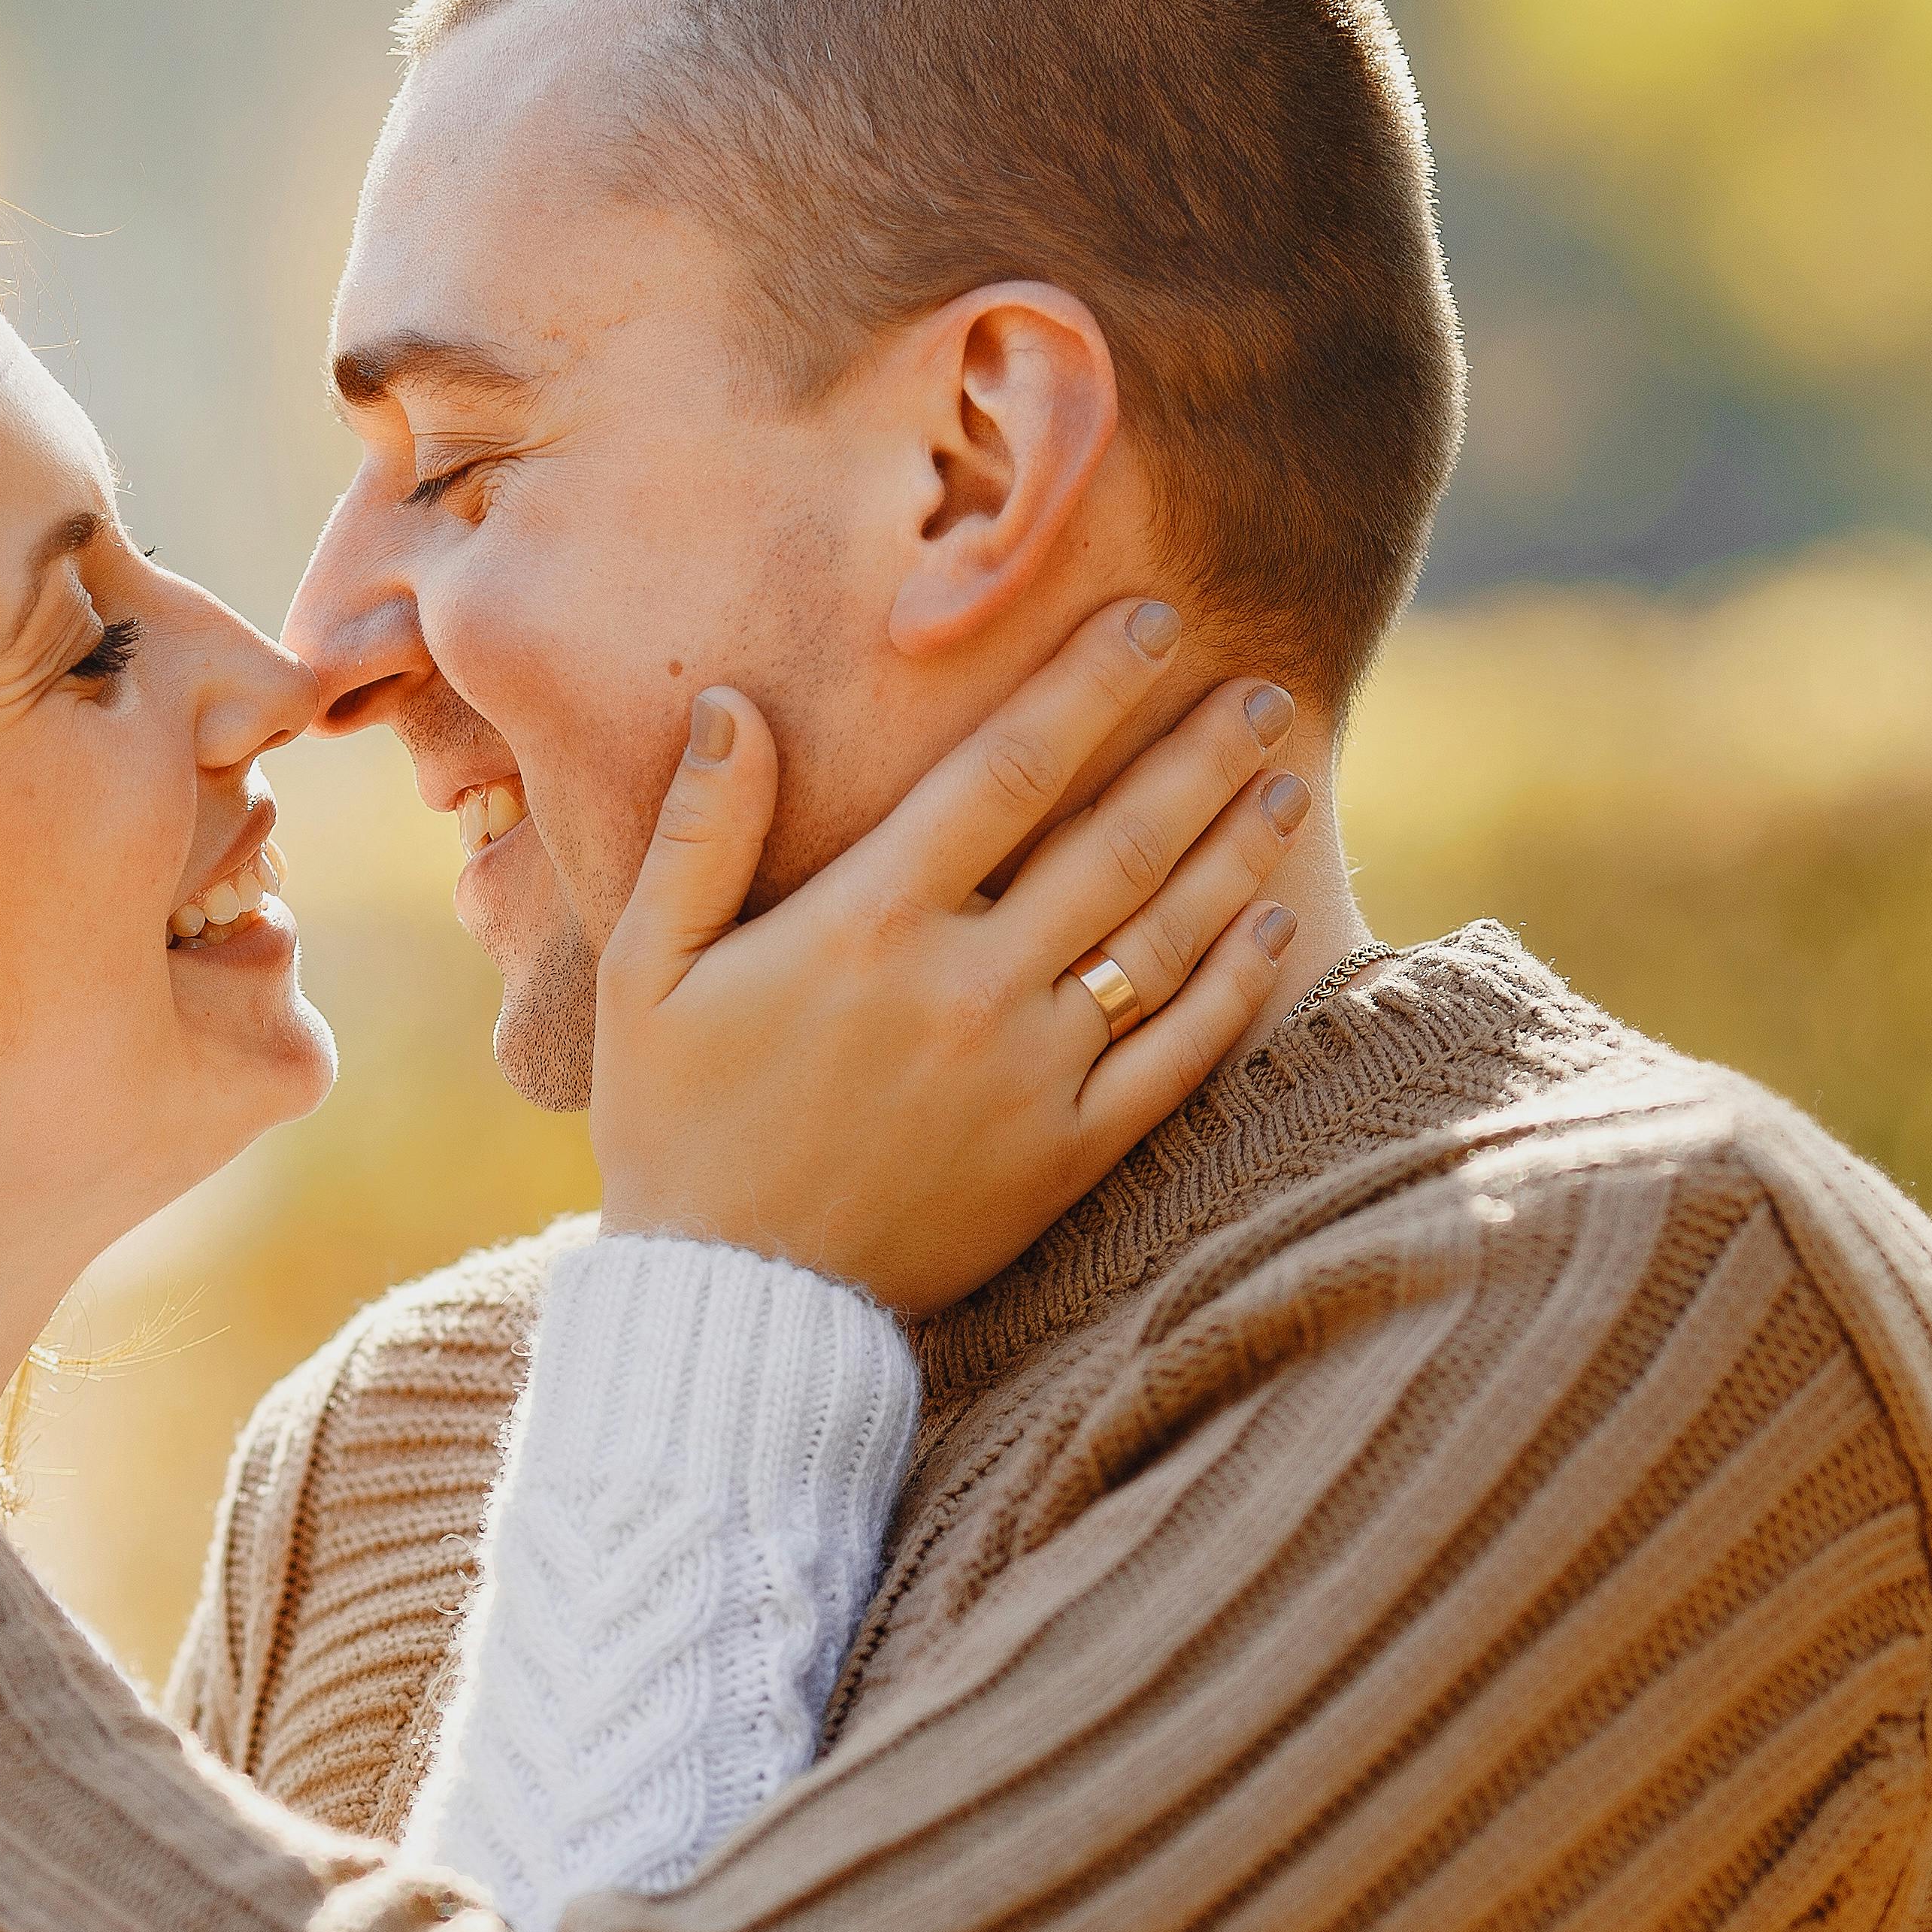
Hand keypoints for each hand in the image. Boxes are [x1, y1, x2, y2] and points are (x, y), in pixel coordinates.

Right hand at [590, 597, 1308, 1313]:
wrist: (732, 1310)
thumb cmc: (676, 1129)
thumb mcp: (644, 972)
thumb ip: (700, 834)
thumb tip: (736, 704)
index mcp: (866, 925)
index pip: (1007, 770)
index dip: (1088, 685)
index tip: (1150, 620)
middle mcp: (967, 989)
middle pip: (1114, 841)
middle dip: (1197, 754)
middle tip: (1266, 690)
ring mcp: (1029, 1077)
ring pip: (1162, 940)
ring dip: (1234, 852)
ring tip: (1287, 784)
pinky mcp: (1065, 1160)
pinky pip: (1175, 1059)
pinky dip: (1232, 986)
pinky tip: (1272, 926)